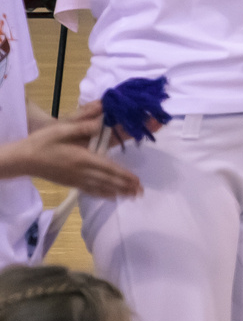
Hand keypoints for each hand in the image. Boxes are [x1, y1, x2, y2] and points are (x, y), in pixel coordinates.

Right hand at [0, 113, 140, 198]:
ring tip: (132, 196)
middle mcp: (82, 172)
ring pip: (101, 188)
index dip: (124, 175)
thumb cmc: (43, 142)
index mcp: (83, 158)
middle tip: (140, 192)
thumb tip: (102, 123)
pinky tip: (111, 197)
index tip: (137, 180)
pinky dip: (103, 194)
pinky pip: (90, 191)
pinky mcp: (70, 184)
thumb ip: (83, 127)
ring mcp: (76, 180)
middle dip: (125, 186)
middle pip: (108, 181)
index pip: (109, 168)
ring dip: (117, 192)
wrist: (23, 159)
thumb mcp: (61, 130)